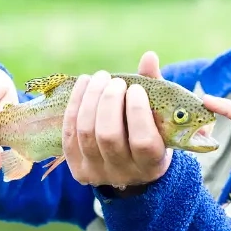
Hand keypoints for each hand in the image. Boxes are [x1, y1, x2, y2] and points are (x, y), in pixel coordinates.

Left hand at [62, 51, 171, 187]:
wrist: (131, 168)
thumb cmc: (153, 135)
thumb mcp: (160, 118)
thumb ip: (156, 89)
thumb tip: (149, 57)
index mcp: (151, 165)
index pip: (143, 141)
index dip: (137, 112)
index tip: (136, 89)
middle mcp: (124, 174)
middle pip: (109, 136)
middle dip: (109, 101)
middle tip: (116, 82)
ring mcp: (97, 173)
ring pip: (86, 132)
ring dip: (91, 98)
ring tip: (100, 78)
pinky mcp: (77, 168)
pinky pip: (70, 133)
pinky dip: (75, 104)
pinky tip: (85, 84)